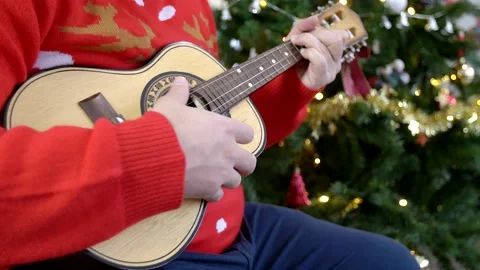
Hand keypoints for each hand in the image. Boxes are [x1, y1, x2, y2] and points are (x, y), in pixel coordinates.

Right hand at [152, 77, 256, 201]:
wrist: (155, 156)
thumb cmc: (165, 127)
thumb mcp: (170, 105)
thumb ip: (179, 93)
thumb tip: (180, 80)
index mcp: (224, 128)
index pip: (248, 134)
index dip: (241, 137)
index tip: (234, 139)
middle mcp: (228, 151)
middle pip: (250, 162)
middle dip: (242, 164)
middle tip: (232, 163)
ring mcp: (221, 172)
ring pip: (236, 181)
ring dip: (227, 179)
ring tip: (214, 176)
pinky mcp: (210, 189)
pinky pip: (218, 196)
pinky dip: (212, 194)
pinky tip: (202, 189)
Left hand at [286, 15, 348, 89]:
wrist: (286, 81)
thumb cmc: (293, 59)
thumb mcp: (296, 38)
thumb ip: (304, 26)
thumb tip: (315, 19)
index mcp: (335, 52)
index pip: (340, 36)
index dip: (324, 31)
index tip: (308, 34)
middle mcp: (336, 62)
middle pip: (336, 39)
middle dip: (316, 34)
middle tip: (299, 39)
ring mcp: (331, 71)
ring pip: (326, 48)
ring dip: (308, 42)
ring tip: (298, 47)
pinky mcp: (322, 77)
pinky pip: (320, 60)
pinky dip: (309, 52)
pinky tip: (302, 54)